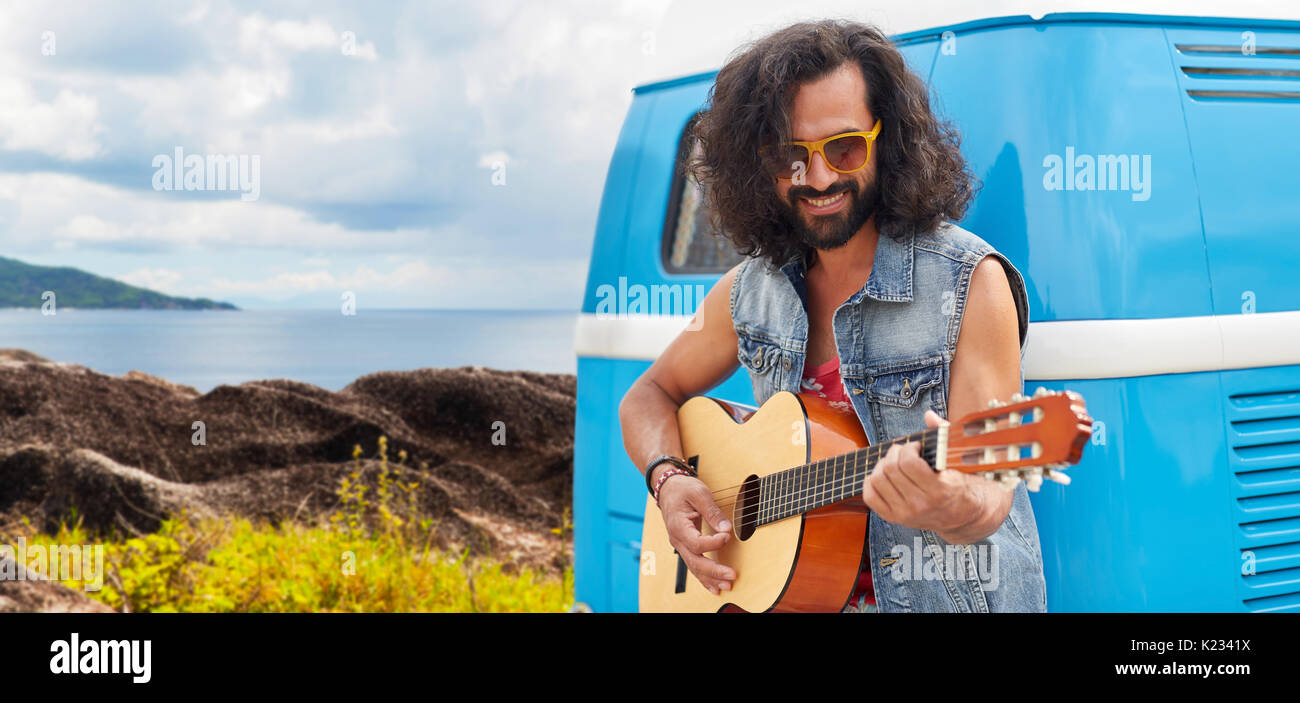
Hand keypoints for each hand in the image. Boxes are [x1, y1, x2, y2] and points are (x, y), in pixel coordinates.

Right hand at [655, 471, 736, 594]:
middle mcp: (677, 540)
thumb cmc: (683, 489)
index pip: (696, 542)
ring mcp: (680, 545)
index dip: (713, 543)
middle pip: (695, 561)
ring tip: (727, 586)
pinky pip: (694, 566)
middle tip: (731, 575)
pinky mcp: (686, 547)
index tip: (727, 536)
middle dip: (714, 571)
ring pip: (694, 567)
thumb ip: (713, 512)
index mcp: (678, 526)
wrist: (669, 489)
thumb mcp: (699, 494)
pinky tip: (715, 586)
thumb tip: (726, 528)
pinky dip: (704, 578)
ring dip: (711, 578)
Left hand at [861, 410, 980, 535]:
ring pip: (877, 479)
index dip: (909, 448)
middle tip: (904, 452)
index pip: (909, 463)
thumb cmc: (957, 484)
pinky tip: (884, 475)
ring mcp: (904, 513)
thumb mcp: (955, 461)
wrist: (959, 515)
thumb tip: (929, 415)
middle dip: (895, 452)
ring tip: (895, 462)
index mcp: (938, 490)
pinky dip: (871, 481)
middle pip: (890, 469)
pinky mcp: (893, 518)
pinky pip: (869, 495)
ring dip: (883, 464)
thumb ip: (943, 434)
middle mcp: (919, 504)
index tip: (916, 446)